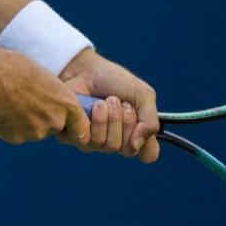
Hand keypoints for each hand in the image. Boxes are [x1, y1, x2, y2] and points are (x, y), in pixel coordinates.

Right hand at [0, 40, 91, 145]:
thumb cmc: (15, 68)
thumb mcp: (44, 77)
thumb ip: (52, 98)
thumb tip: (50, 106)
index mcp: (67, 105)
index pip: (81, 129)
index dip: (73, 126)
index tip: (66, 124)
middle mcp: (54, 122)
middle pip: (53, 127)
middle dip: (43, 119)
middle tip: (28, 102)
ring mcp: (35, 133)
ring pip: (33, 131)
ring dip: (24, 122)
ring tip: (10, 101)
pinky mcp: (16, 138)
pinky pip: (16, 134)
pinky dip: (9, 125)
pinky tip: (0, 109)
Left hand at [57, 48, 160, 163]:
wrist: (85, 70)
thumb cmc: (114, 81)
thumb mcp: (142, 95)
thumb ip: (150, 120)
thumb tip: (137, 145)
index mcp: (135, 133)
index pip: (148, 154)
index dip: (146, 140)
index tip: (141, 123)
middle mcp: (117, 142)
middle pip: (128, 149)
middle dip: (126, 121)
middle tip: (118, 101)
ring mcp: (96, 142)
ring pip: (109, 146)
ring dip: (109, 119)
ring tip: (103, 101)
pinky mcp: (75, 137)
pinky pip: (89, 142)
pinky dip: (94, 120)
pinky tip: (92, 106)